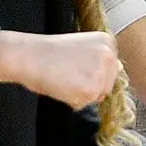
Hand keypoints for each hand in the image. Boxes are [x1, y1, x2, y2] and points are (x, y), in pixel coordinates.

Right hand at [0, 28, 120, 107]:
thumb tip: (117, 73)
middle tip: (67, 74)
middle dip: (88, 85)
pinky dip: (71, 100)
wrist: (29, 56)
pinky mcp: (91, 89)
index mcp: (106, 41)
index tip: (75, 66)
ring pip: (95, 96)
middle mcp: (108, 55)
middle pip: (107, 84)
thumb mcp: (79, 47)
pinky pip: (84, 104)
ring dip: (78, 93)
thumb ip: (97, 59)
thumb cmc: (47, 52)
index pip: (110, 68)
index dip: (90, 72)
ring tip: (63, 78)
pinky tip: (60, 86)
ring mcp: (101, 73)